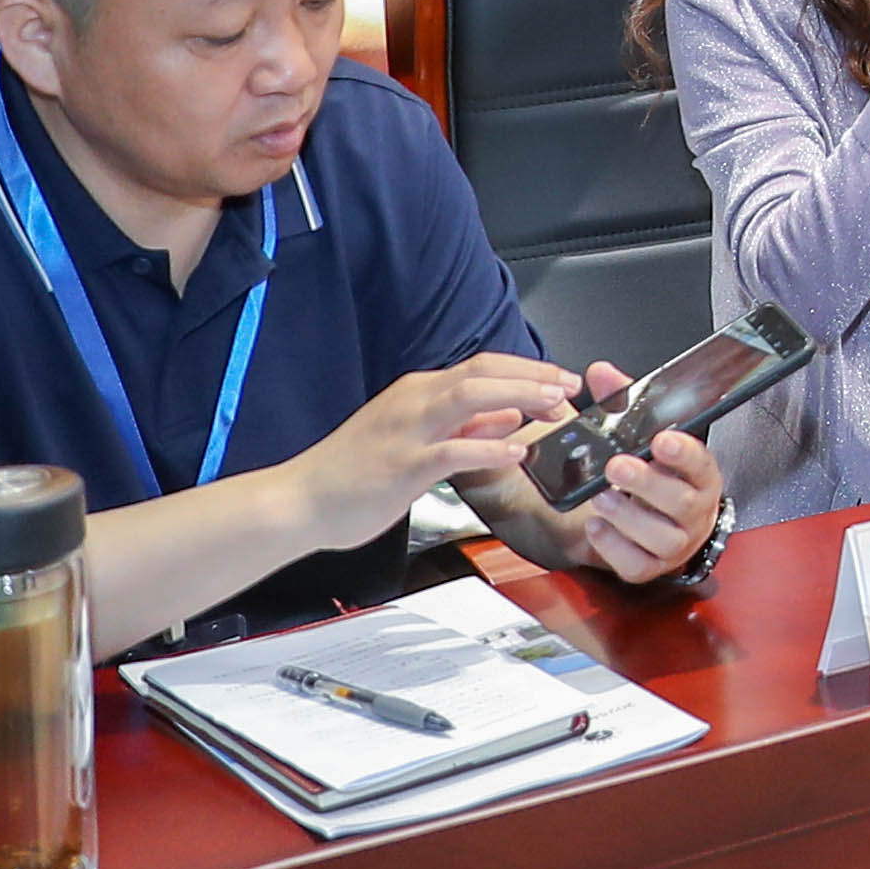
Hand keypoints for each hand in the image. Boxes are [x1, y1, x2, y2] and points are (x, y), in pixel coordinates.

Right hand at [287, 352, 587, 548]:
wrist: (300, 501)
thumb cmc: (353, 473)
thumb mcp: (415, 438)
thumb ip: (464, 426)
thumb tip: (510, 413)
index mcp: (418, 392)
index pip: (483, 367)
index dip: (527, 369)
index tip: (560, 378)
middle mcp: (414, 401)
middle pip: (483, 373)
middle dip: (533, 376)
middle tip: (570, 387)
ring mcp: (406, 432)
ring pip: (470, 397)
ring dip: (519, 396)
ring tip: (554, 405)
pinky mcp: (400, 466)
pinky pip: (451, 451)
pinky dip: (488, 447)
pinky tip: (516, 453)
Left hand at [547, 364, 722, 583]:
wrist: (665, 525)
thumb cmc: (659, 477)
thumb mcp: (647, 437)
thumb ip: (626, 406)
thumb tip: (601, 373)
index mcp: (700, 475)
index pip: (701, 463)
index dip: (684, 453)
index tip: (662, 440)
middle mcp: (694, 511)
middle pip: (681, 502)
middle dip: (647, 484)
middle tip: (617, 466)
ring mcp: (676, 543)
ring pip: (661, 537)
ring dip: (627, 516)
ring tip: (601, 497)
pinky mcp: (651, 566)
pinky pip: (636, 565)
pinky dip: (613, 547)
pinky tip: (597, 526)